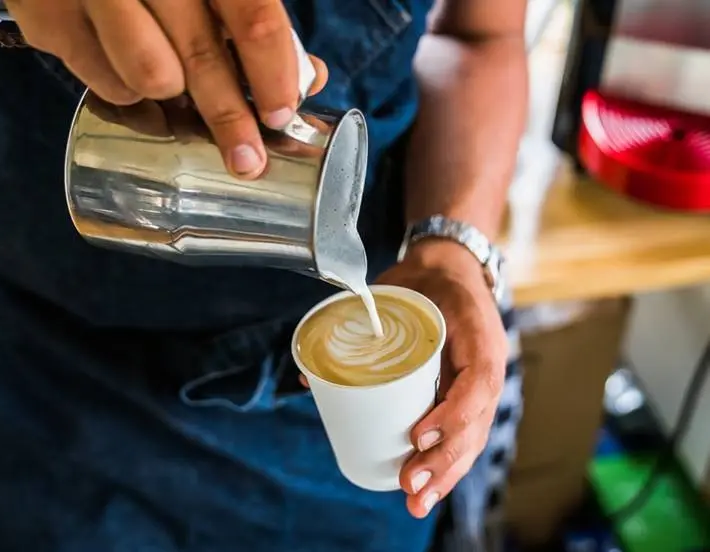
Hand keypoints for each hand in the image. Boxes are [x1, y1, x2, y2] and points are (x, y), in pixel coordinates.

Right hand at [6, 0, 326, 177]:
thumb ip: (253, 20)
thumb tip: (305, 77)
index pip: (252, 17)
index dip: (273, 73)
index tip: (280, 115)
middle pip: (201, 56)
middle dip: (230, 119)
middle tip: (247, 160)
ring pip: (150, 78)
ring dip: (170, 95)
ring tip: (171, 82)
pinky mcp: (47, 18)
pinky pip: (106, 85)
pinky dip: (126, 91)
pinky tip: (126, 66)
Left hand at [378, 239, 506, 518]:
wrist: (450, 270)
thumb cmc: (424, 280)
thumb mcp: (399, 287)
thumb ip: (358, 321)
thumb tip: (310, 377)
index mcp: (477, 334)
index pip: (477, 382)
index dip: (451, 415)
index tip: (417, 435)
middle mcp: (486, 365)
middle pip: (474, 423)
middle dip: (444, 460)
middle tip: (409, 483)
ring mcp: (480, 384)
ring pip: (471, 437)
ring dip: (445, 474)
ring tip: (416, 501)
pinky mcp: (466, 396)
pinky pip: (462, 435)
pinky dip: (447, 465)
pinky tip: (428, 490)